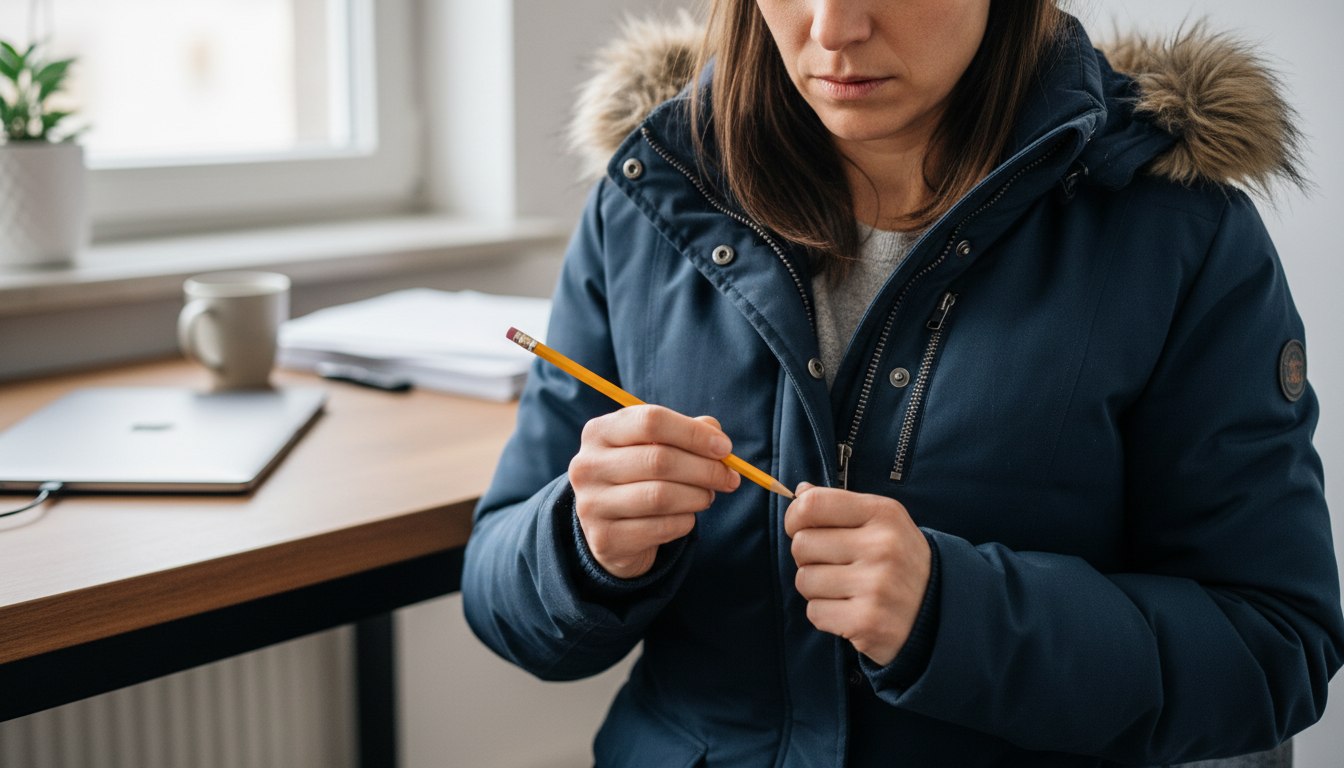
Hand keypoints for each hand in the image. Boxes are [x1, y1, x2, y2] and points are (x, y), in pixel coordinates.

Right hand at [569, 405, 740, 578]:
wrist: (610, 529)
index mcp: (599, 431)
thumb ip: (687, 432)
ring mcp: (592, 504)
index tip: (724, 447)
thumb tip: (716, 436)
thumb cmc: (639, 476)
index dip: (694, 433)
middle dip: (705, 469)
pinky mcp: (606, 539)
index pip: (651, 421)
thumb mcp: (656, 446)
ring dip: (698, 496)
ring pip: (661, 496)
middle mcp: (587, 465)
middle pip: (659, 460)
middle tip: (729, 478)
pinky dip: (685, 521)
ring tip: (707, 496)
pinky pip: (661, 527)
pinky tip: (686, 517)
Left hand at [784, 482, 930, 665]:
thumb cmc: (899, 561)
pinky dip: (826, 614)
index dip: (795, 517)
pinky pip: (814, 612)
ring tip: (845, 589)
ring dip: (816, 588)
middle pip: (802, 544)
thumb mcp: (882, 523)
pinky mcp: (867, 621)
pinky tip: (850, 610)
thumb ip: (840, 505)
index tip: (800, 528)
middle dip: (808, 557)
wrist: (940, 611)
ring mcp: (876, 586)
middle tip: (834, 565)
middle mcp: (882, 546)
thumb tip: (801, 491)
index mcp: (883, 514)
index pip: (812, 504)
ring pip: (804, 580)